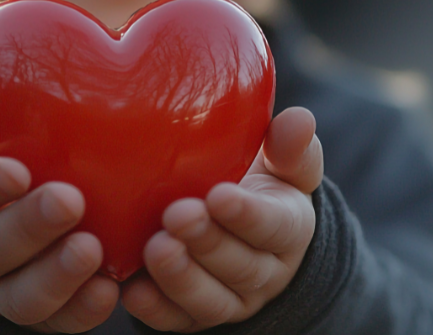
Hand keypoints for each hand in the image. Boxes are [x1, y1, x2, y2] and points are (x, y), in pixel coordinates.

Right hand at [0, 87, 119, 332]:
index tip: (17, 170)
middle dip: (28, 228)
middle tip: (69, 200)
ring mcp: (0, 292)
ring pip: (21, 296)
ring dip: (56, 275)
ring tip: (91, 248)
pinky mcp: (39, 315)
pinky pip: (58, 322)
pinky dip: (82, 309)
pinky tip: (110, 288)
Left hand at [120, 107, 322, 331]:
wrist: (239, 228)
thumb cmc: (255, 184)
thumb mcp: (282, 165)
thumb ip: (290, 146)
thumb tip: (300, 118)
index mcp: (288, 230)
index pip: (275, 227)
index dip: (248, 215)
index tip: (220, 194)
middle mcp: (263, 272)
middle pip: (241, 266)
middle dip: (208, 242)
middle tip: (177, 215)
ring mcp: (229, 298)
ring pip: (210, 300)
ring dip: (181, 277)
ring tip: (155, 249)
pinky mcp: (192, 316)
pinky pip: (176, 321)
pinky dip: (154, 309)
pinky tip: (132, 291)